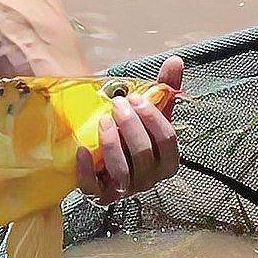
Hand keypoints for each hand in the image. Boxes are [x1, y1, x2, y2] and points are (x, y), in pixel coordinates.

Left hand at [76, 55, 182, 205]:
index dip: (153, 118)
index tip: (137, 98)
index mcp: (166, 160)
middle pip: (144, 153)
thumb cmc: (131, 137)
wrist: (104, 164)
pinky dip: (87, 170)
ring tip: (103, 121)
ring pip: (123, 172)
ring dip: (113, 144)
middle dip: (131, 126)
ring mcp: (124, 190)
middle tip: (118, 104)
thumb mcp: (148, 115)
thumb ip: (163, 90)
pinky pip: (94, 189)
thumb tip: (175, 60)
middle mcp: (149, 178)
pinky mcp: (99, 196)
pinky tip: (82, 150)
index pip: (168, 140)